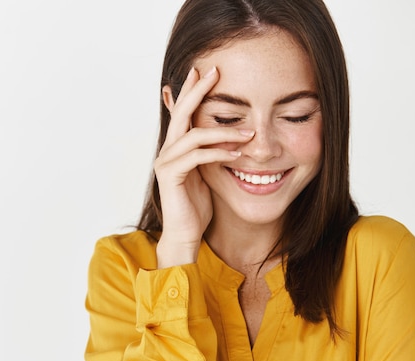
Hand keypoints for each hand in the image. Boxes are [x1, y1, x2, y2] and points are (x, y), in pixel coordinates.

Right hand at [154, 66, 253, 267]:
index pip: (183, 112)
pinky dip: (218, 153)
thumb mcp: (208, 173)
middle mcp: (167, 150)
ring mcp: (166, 162)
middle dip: (198, 91)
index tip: (206, 71)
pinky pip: (197, 157)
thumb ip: (212, 153)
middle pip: (181, 113)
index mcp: (176, 147)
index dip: (192, 90)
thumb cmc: (197, 206)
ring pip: (193, 135)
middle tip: (214, 71)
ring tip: (248, 133)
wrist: (185, 234)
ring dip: (223, 132)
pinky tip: (236, 155)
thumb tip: (232, 135)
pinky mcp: (170, 176)